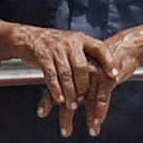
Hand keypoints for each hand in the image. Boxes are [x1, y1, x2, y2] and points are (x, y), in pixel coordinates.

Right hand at [12, 23, 126, 132]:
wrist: (27, 37)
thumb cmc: (53, 44)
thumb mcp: (72, 44)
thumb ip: (84, 56)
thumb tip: (103, 73)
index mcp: (81, 39)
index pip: (100, 48)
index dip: (109, 62)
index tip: (115, 76)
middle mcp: (70, 42)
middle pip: (82, 67)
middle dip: (83, 86)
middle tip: (84, 100)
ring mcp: (56, 49)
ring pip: (66, 74)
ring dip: (70, 92)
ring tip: (72, 105)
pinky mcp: (43, 56)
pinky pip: (51, 76)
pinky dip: (55, 90)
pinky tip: (59, 99)